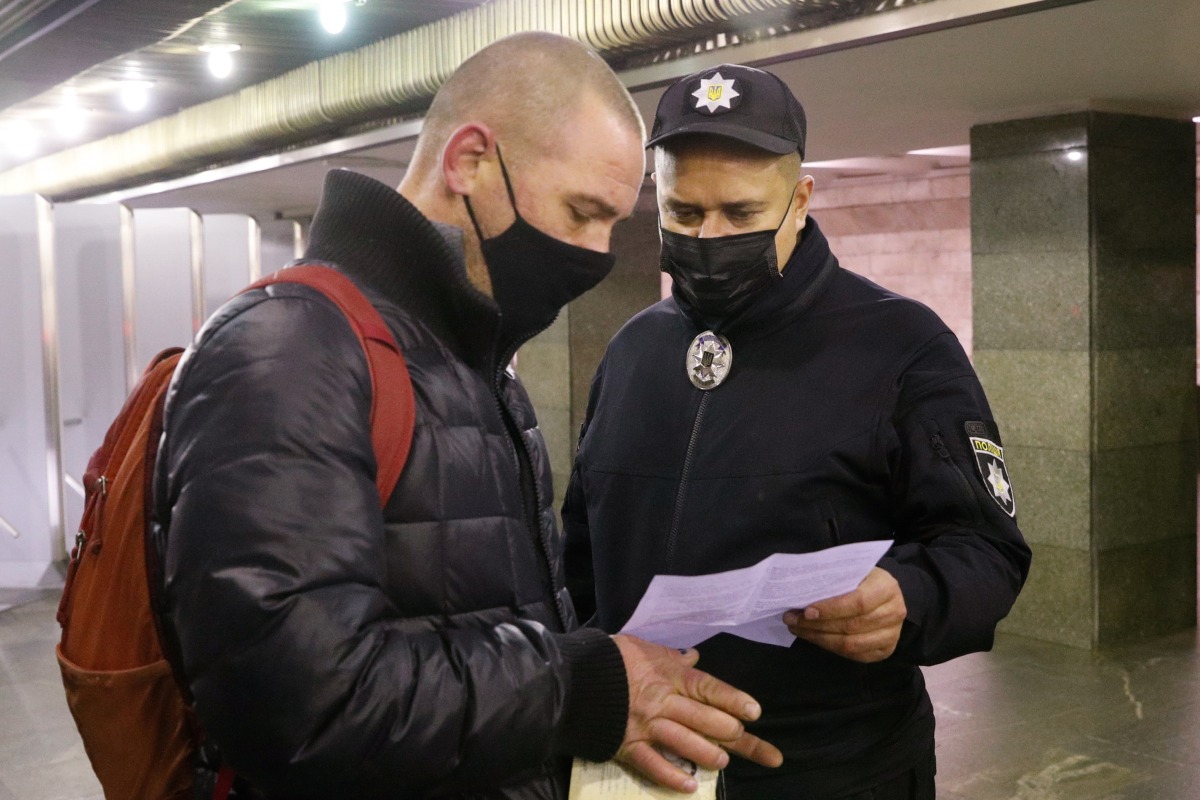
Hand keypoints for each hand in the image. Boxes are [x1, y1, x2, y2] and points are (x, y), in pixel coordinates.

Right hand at [612, 634, 782, 792]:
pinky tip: (691, 785)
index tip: (754, 711)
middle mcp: (662, 701)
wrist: (572, 677)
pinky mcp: (628, 746)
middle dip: (728, 731)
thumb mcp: (644, 648)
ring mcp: (646, 726)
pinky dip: (673, 777)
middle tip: (740, 736)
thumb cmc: (612, 659)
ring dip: (708, 754)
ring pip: (686, 743)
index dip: (733, 700)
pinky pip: (654, 765)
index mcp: (669, 675)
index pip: (708, 687)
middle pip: (704, 719)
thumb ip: (671, 657)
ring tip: (721, 761)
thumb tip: (694, 656)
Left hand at [783, 567, 905, 662]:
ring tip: (798, 629)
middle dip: (817, 625)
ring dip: (819, 638)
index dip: (831, 609)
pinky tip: (814, 637)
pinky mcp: (885, 650)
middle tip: (792, 620)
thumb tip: (801, 591)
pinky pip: (854, 655)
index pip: (859, 602)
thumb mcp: (853, 571)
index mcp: (887, 587)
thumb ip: (834, 580)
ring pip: (851, 644)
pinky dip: (830, 647)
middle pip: (852, 626)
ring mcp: (892, 634)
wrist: (886, 595)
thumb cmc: (863, 579)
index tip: (807, 611)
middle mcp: (894, 612)